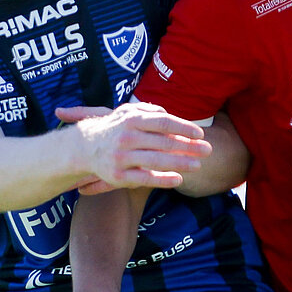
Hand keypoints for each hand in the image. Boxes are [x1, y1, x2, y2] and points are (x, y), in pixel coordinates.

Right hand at [56, 103, 212, 191]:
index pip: (163, 122)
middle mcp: (127, 137)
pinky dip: (163, 180)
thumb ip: (148, 111)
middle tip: (207, 150)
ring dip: (180, 163)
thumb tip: (169, 114)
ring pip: (157, 161)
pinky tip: (178, 180)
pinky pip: (145, 179)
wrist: (84, 147)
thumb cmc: (114, 128)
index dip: (184, 128)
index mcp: (131, 119)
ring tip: (198, 165)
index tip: (200, 134)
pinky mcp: (118, 175)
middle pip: (164, 142)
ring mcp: (122, 157)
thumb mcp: (127, 113)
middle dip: (188, 147)